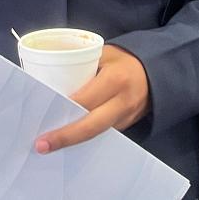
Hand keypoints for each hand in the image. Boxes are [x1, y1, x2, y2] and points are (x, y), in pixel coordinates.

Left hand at [34, 45, 149, 153]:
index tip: (44, 116)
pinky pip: (101, 134)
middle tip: (41, 145)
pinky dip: (84, 138)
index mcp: (115, 80)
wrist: (157, 71)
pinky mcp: (125, 126)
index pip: (86, 100)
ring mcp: (125, 118)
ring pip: (95, 134)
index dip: (65, 109)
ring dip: (72, 141)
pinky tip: (68, 139)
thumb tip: (50, 75)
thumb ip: (83, 64)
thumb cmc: (124, 60)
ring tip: (48, 145)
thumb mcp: (105, 54)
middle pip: (91, 126)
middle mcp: (122, 102)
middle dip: (65, 137)